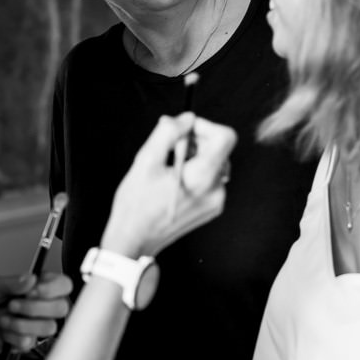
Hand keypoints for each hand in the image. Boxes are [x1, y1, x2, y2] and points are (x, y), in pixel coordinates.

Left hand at [0, 272, 73, 353]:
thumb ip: (12, 282)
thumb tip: (30, 280)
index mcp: (37, 287)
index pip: (63, 285)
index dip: (54, 288)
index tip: (35, 291)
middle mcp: (40, 305)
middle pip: (61, 308)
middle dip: (35, 307)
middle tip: (14, 304)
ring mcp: (35, 325)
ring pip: (49, 327)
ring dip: (23, 323)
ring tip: (4, 318)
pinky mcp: (26, 341)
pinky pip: (30, 342)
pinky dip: (12, 335)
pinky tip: (3, 330)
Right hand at [104, 114, 235, 256]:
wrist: (134, 241)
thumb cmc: (136, 204)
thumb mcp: (145, 161)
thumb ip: (168, 133)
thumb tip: (186, 118)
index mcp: (202, 177)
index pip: (225, 137)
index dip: (205, 126)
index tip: (184, 130)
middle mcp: (216, 190)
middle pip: (220, 149)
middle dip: (196, 141)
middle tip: (170, 148)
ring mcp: (216, 202)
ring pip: (214, 163)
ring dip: (194, 156)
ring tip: (169, 168)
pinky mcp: (211, 209)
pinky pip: (210, 179)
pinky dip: (195, 173)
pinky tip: (174, 182)